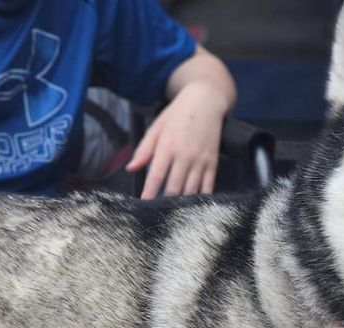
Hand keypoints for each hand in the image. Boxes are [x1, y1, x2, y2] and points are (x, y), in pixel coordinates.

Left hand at [126, 81, 227, 198]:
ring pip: (191, 190)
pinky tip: (194, 203)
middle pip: (174, 187)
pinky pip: (207, 186)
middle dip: (165, 201)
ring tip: (175, 209)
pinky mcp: (213, 163)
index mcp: (167, 146)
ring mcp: (200, 160)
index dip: (150, 192)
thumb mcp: (157, 127)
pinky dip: (200, 197)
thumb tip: (131, 168)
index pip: (156, 175)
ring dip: (182, 202)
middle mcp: (185, 155)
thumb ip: (144, 149)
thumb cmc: (178, 114)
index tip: (144, 204)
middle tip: (158, 210)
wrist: (206, 101)